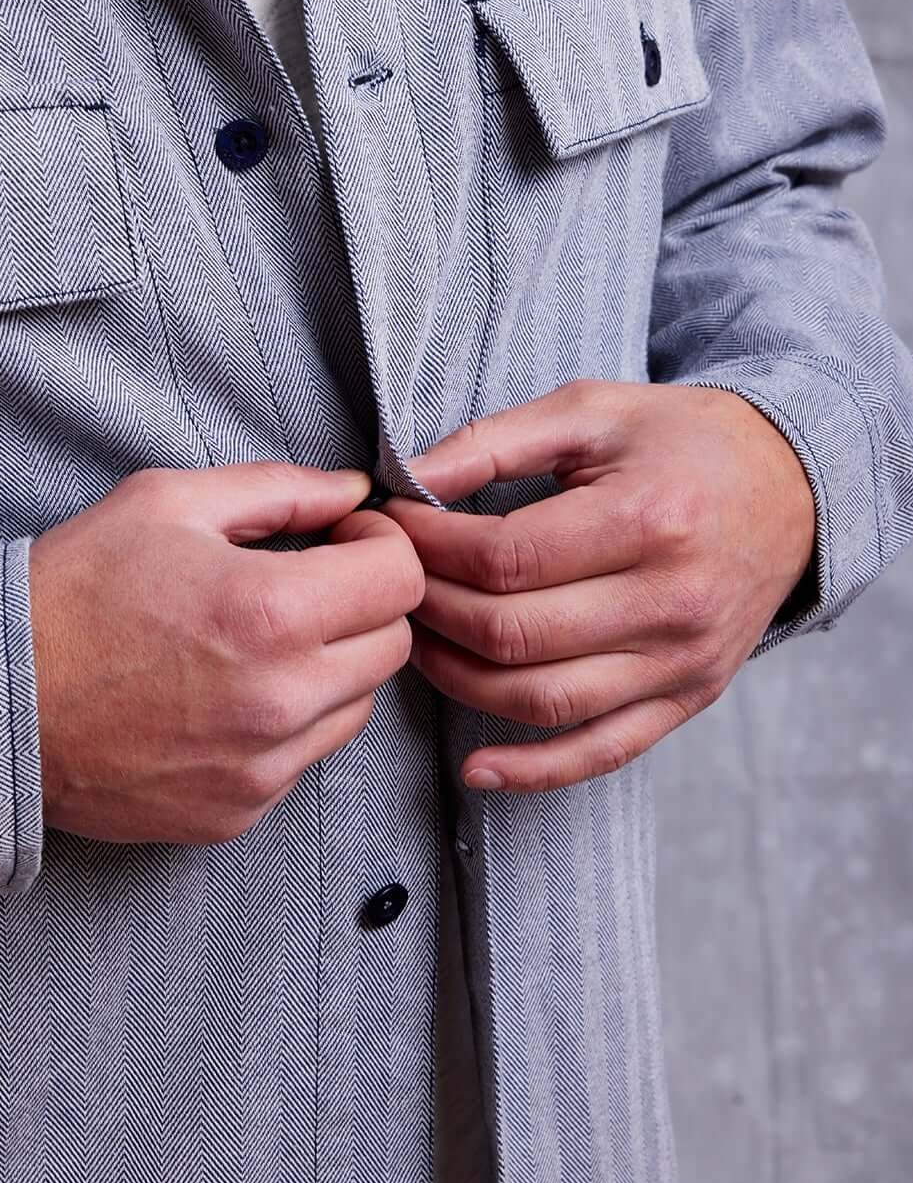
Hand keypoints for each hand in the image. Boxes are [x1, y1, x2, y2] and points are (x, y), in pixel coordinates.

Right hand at [29, 463, 422, 843]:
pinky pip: (304, 758)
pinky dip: (287, 723)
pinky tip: (225, 694)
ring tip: (261, 641)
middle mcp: (280, 700)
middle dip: (364, 604)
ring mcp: (261, 767)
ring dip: (332, 667)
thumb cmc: (74, 588)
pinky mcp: (237, 812)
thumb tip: (353, 490)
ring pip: (357, 707)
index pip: (402, 581)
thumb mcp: (169, 502)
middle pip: (394, 646)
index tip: (342, 541)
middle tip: (309, 584)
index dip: (379, 546)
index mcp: (271, 613)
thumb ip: (280, 490)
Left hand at [383, 380, 815, 792]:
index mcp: (646, 519)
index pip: (507, 559)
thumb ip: (495, 441)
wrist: (790, 484)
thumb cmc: (680, 440)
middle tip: (394, 580)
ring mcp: (682, 660)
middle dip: (433, 608)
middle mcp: (670, 600)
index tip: (391, 526)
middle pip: (515, 634)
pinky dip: (534, 771)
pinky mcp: (688, 697)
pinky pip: (602, 752)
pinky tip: (477, 770)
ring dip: (459, 680)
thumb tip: (408, 478)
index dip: (430, 548)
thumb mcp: (592, 411)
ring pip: (543, 700)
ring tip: (417, 639)